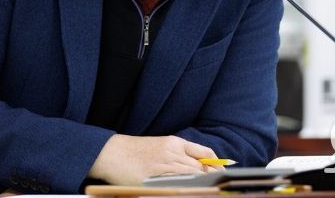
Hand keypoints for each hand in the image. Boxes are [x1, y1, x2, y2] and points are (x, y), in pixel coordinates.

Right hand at [88, 134, 218, 184]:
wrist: (112, 152)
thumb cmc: (135, 151)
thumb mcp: (160, 146)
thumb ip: (178, 154)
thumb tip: (199, 167)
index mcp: (175, 142)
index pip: (205, 154)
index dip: (216, 165)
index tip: (222, 174)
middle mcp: (173, 152)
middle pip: (201, 167)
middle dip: (211, 179)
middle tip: (219, 188)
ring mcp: (164, 166)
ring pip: (191, 177)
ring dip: (201, 185)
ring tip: (208, 192)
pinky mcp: (155, 178)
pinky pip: (177, 185)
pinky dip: (187, 188)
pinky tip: (191, 192)